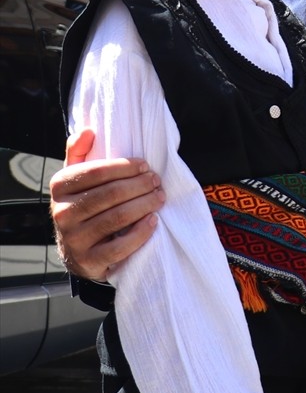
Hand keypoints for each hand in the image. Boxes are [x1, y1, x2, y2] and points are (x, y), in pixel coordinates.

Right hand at [50, 129, 164, 280]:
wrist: (78, 252)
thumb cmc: (85, 206)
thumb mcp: (77, 180)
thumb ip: (79, 154)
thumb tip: (87, 131)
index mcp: (59, 187)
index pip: (93, 172)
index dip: (123, 167)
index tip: (145, 165)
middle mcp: (61, 213)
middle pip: (109, 194)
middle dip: (138, 185)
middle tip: (157, 181)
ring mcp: (74, 239)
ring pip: (116, 218)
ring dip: (144, 205)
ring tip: (160, 197)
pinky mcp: (89, 261)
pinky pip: (119, 247)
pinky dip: (140, 233)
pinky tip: (154, 221)